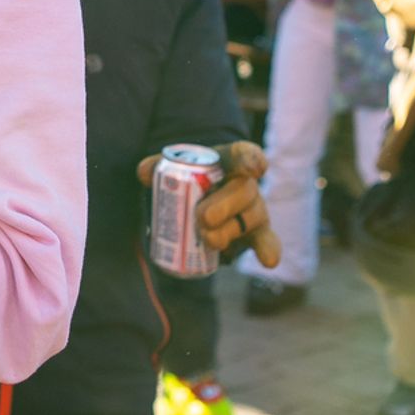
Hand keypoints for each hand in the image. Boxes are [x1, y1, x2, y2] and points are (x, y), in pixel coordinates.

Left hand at [137, 140, 280, 269]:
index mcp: (229, 161)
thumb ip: (157, 166)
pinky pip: (268, 241)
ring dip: (229, 230)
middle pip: (245, 190)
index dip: (250, 159)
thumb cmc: (190, 181)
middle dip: (224, 205)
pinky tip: (268, 260)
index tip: (254, 168)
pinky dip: (269, 250)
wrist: (201, 205)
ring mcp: (255, 209)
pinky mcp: (257, 234)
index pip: (243, 153)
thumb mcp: (173, 168)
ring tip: (208, 239)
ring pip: (251, 218)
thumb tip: (145, 173)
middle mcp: (247, 184)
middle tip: (202, 217)